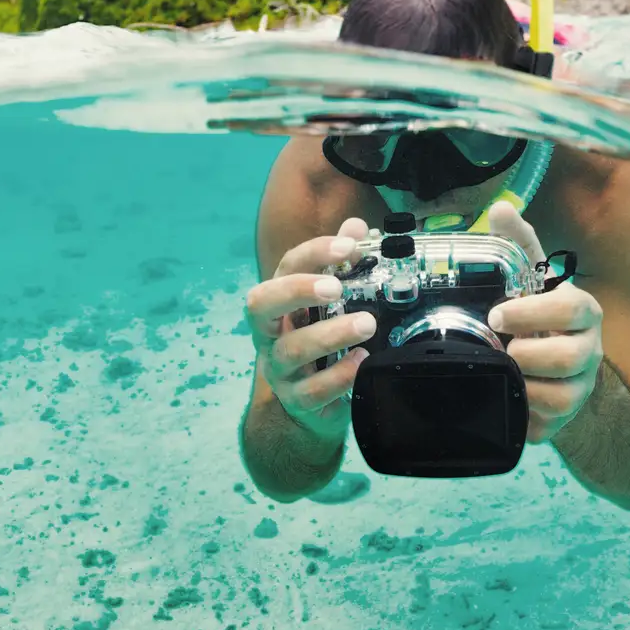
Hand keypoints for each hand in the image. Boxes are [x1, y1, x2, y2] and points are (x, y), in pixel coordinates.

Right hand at [243, 218, 377, 442]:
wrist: (314, 403)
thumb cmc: (321, 339)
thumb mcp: (329, 302)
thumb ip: (341, 263)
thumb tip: (357, 227)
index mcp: (280, 301)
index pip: (286, 267)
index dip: (314, 253)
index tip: (348, 246)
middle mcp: (271, 332)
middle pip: (262, 304)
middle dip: (298, 290)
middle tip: (336, 287)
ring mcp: (279, 368)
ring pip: (292, 349)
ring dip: (331, 334)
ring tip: (367, 324)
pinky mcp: (296, 400)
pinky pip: (312, 391)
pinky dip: (338, 375)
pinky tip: (362, 361)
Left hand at [485, 201, 602, 442]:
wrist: (551, 370)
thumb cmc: (536, 317)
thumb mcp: (529, 280)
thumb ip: (518, 245)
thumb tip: (500, 208)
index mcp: (584, 312)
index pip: (572, 309)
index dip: (532, 313)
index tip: (497, 316)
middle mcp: (591, 350)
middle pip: (567, 358)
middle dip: (526, 355)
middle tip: (500, 348)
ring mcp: (582, 387)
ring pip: (560, 397)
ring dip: (523, 386)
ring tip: (504, 373)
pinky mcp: (567, 419)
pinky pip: (546, 425)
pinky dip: (523, 414)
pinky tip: (509, 399)